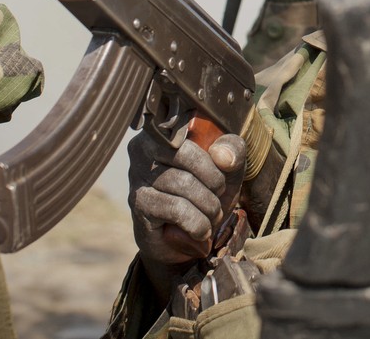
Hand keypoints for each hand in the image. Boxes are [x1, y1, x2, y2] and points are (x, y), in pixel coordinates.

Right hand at [128, 128, 246, 290]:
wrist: (186, 239)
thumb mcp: (228, 168)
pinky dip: (198, 223)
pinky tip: (201, 230)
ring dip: (209, 206)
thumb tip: (223, 155)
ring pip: (183, 183)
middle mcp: (143, 148)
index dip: (211, 154)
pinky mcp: (138, 205)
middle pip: (187, 156)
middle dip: (214, 181)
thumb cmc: (205, 193)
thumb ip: (232, 150)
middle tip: (219, 196)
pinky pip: (176, 208)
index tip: (223, 173)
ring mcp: (137, 177)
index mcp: (165, 131)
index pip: (189, 129)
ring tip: (212, 215)